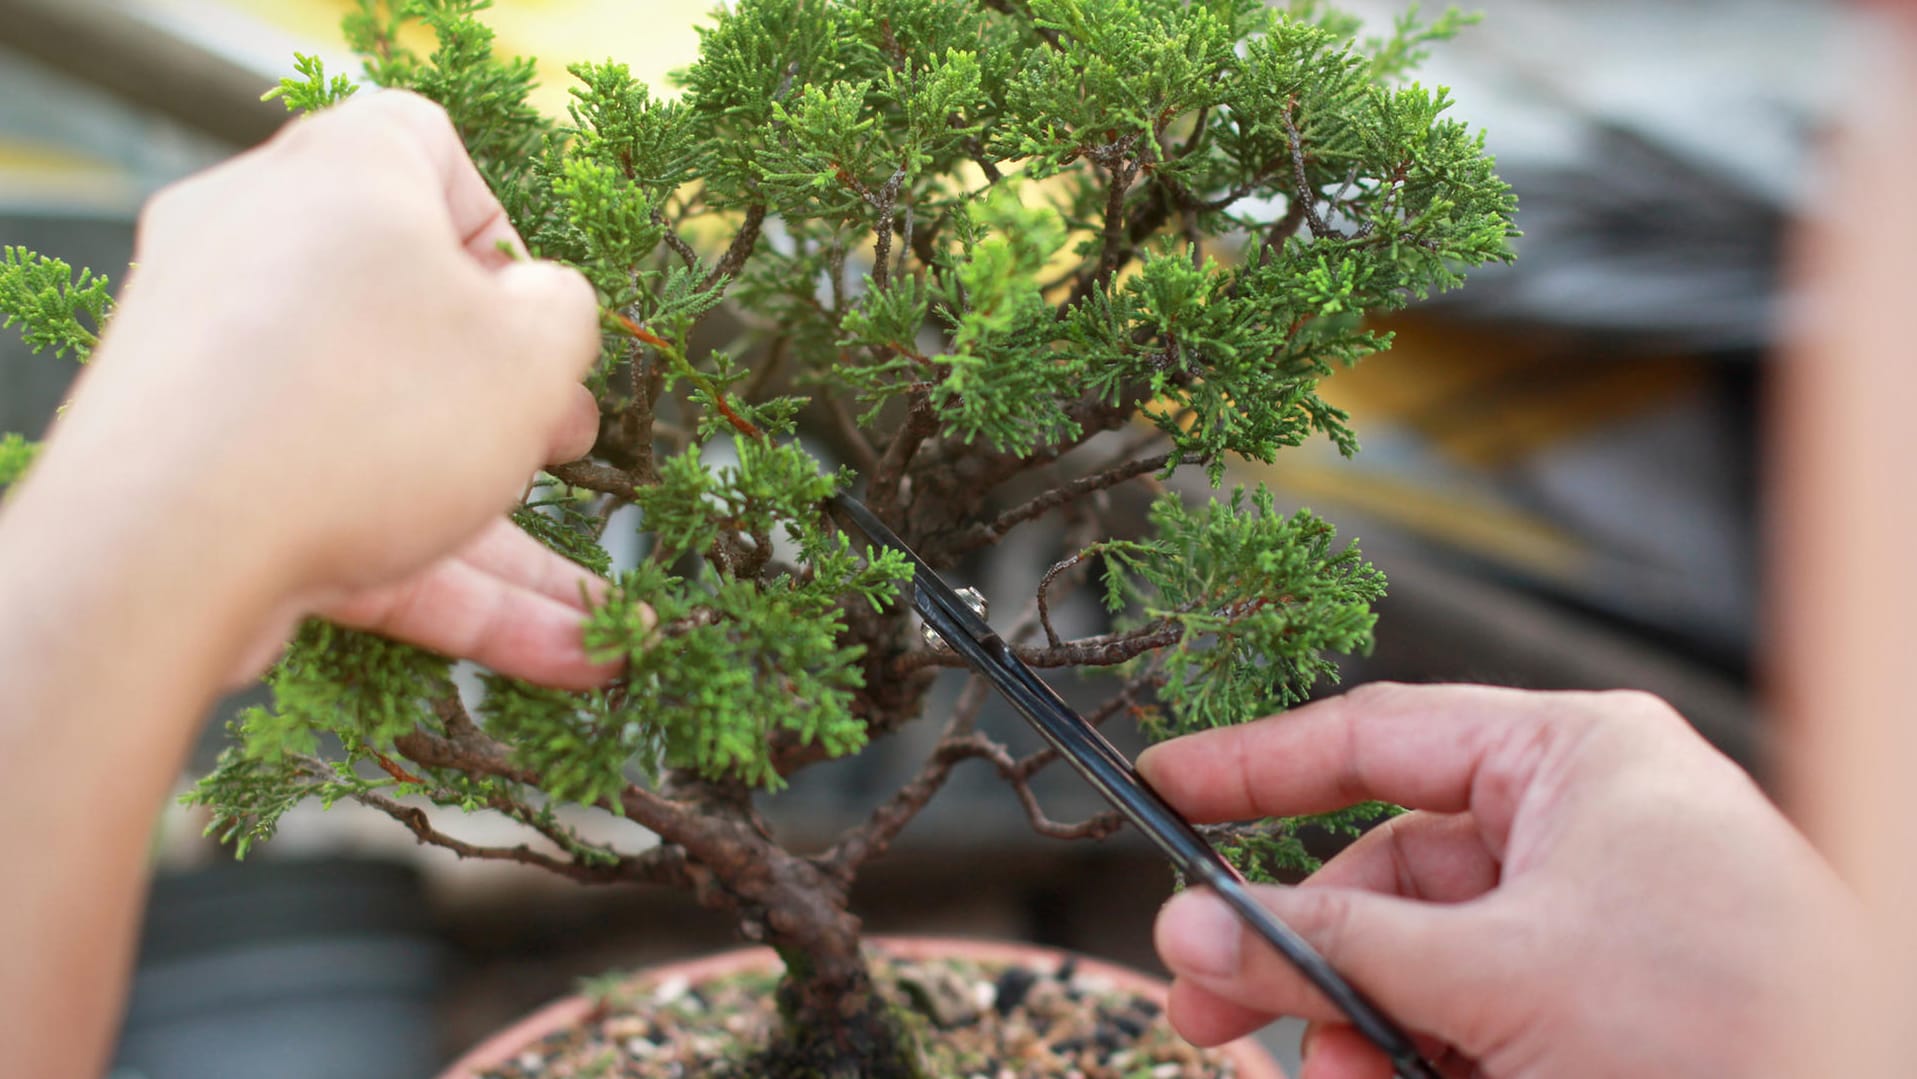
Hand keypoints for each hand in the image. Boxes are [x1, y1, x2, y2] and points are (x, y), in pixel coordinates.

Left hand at [48, 91, 610, 683]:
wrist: (163, 551)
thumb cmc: (370, 410)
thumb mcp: (532, 349)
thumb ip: (566, 313)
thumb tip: (545, 306)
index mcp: (342, 179)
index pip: (428, 148)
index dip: (502, 227)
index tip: (537, 311)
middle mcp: (266, 254)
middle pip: (414, 320)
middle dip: (515, 408)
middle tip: (568, 453)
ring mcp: (224, 372)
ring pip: (390, 445)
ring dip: (506, 541)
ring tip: (599, 624)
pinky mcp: (204, 480)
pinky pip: (347, 516)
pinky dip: (444, 581)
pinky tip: (556, 657)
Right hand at [1140, 684, 1853, 1077]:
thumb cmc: (1734, 1019)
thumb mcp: (1502, 974)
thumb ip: (1336, 949)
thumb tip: (1199, 923)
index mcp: (1571, 760)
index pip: (1375, 738)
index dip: (1257, 767)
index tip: (1164, 788)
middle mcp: (1577, 827)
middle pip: (1385, 873)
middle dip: (1304, 952)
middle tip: (1206, 1003)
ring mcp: (1591, 921)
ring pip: (1421, 962)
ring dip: (1364, 1028)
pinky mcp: (1600, 1005)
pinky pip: (1472, 1017)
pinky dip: (1427, 1057)